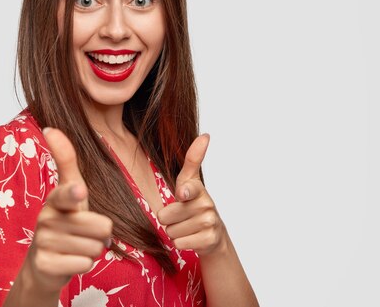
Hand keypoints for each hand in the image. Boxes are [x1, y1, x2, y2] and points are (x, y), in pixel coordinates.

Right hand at [25, 128, 112, 292]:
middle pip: (100, 227)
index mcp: (55, 199)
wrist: (43, 265)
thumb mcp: (69, 190)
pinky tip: (70, 261)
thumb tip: (50, 128)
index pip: (67, 194)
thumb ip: (65, 159)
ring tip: (77, 246)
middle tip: (85, 234)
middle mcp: (46, 218)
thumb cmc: (64, 222)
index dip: (73, 194)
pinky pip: (84, 265)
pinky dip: (84, 265)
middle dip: (100, 235)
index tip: (78, 190)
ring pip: (94, 248)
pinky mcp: (45, 265)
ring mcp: (43, 243)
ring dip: (92, 250)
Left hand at [156, 134, 226, 256]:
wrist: (213, 234)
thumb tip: (206, 135)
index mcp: (197, 188)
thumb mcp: (189, 181)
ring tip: (185, 227)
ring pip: (171, 231)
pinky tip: (190, 237)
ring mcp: (209, 222)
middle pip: (166, 216)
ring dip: (174, 231)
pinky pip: (179, 243)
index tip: (183, 193)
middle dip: (168, 219)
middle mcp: (206, 203)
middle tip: (179, 217)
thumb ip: (192, 160)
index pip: (189, 188)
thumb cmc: (193, 204)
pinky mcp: (209, 239)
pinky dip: (181, 243)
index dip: (185, 191)